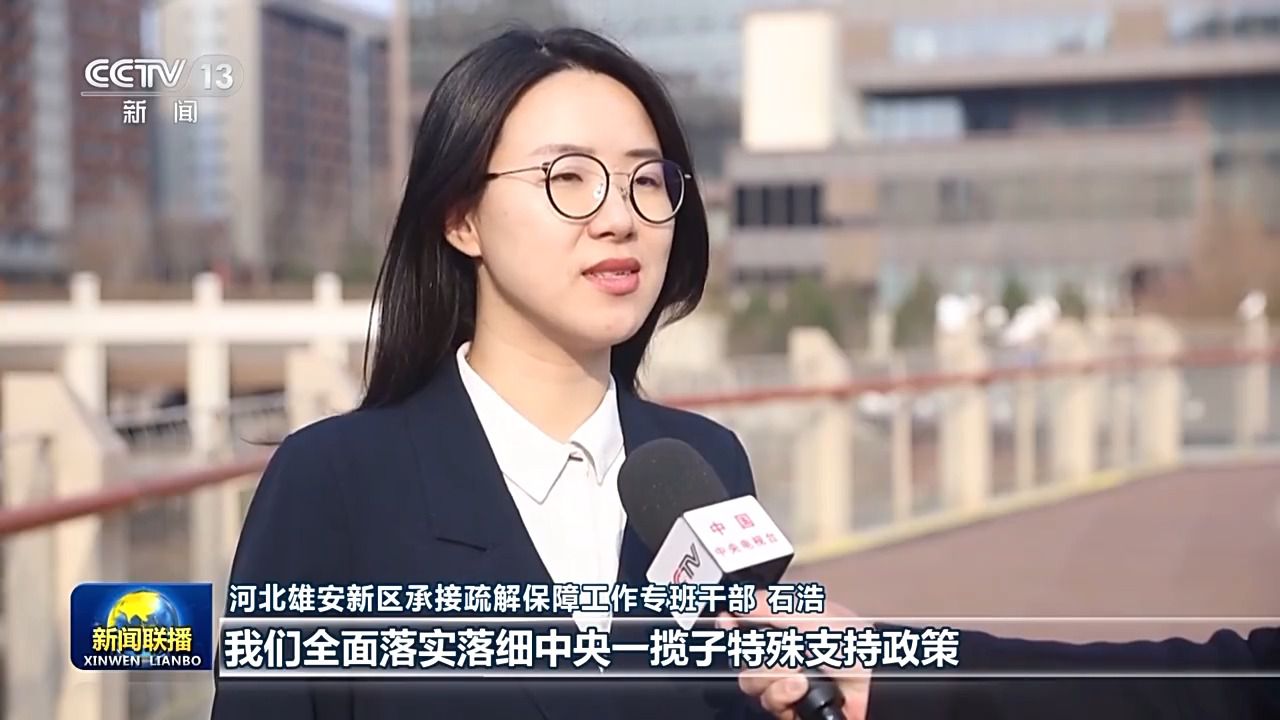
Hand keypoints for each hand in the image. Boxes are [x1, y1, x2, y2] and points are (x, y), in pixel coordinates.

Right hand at [718, 591, 870, 719]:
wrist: (876, 686)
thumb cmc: (857, 646)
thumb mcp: (812, 613)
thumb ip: (771, 605)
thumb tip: (739, 600)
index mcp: (789, 625)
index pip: (749, 622)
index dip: (734, 622)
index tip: (728, 620)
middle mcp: (785, 654)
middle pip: (744, 654)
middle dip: (761, 654)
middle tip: (781, 652)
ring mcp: (786, 683)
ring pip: (751, 681)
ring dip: (774, 676)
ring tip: (799, 674)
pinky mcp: (790, 708)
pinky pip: (768, 702)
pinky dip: (784, 695)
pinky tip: (802, 689)